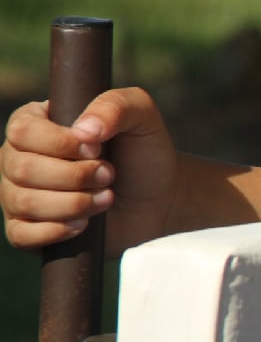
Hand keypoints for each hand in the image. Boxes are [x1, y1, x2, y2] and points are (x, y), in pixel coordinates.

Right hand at [1, 88, 178, 256]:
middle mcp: (19, 158)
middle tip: (109, 175)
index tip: (97, 149)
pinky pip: (20, 235)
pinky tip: (83, 225)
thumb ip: (115, 105)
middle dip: (74, 176)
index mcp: (35, 124)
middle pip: (21, 169)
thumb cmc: (144, 152)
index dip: (61, 144)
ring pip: (23, 202)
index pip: (22, 131)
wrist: (160, 198)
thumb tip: (83, 130)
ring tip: (106, 198)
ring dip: (73, 203)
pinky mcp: (29, 229)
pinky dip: (55, 231)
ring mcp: (19, 195)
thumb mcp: (141, 115)